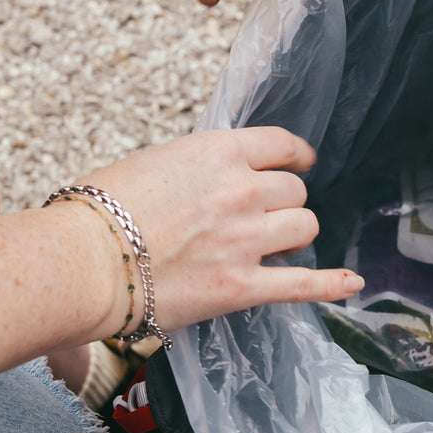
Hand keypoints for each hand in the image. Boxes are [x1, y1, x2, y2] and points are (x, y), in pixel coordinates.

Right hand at [79, 127, 362, 333]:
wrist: (82, 261)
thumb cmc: (99, 211)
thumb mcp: (154, 162)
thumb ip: (198, 168)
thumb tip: (216, 181)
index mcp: (218, 152)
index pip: (282, 145)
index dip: (295, 156)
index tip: (298, 163)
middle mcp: (241, 190)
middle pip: (295, 190)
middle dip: (282, 203)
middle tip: (261, 218)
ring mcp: (246, 239)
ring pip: (303, 228)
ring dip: (292, 236)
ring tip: (272, 245)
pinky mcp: (243, 287)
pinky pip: (304, 284)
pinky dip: (331, 283)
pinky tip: (350, 282)